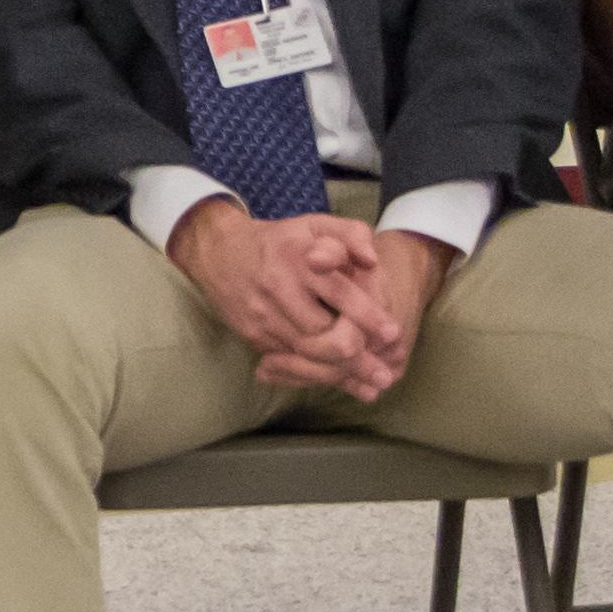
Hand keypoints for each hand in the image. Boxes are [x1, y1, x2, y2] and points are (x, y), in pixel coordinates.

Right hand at [167, 201, 411, 399]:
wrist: (220, 252)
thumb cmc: (280, 240)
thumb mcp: (316, 224)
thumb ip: (352, 234)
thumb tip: (372, 262)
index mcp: (299, 258)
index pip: (340, 294)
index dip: (369, 317)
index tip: (393, 332)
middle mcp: (280, 288)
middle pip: (324, 335)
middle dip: (358, 357)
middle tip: (384, 373)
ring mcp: (264, 315)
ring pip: (308, 354)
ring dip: (341, 374)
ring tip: (370, 386)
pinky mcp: (254, 335)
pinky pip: (289, 361)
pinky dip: (316, 374)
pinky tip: (340, 382)